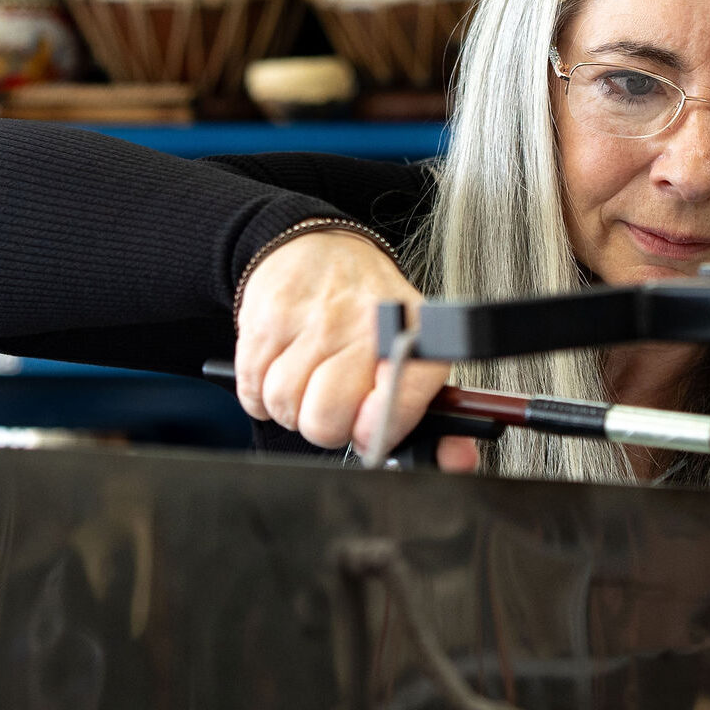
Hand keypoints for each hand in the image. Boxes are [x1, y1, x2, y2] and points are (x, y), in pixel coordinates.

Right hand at [232, 230, 477, 470]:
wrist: (321, 248)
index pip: (394, 408)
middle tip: (334, 407)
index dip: (376, 434)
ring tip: (308, 382)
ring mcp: (311, 322)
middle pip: (326, 420)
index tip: (370, 434)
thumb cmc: (371, 311)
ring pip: (285, 407)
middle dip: (326, 427)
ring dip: (292, 408)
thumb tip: (457, 460)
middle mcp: (362, 326)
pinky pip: (252, 391)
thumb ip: (439, 415)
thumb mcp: (414, 350)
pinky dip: (261, 394)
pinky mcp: (265, 321)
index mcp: (410, 337)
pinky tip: (282, 369)